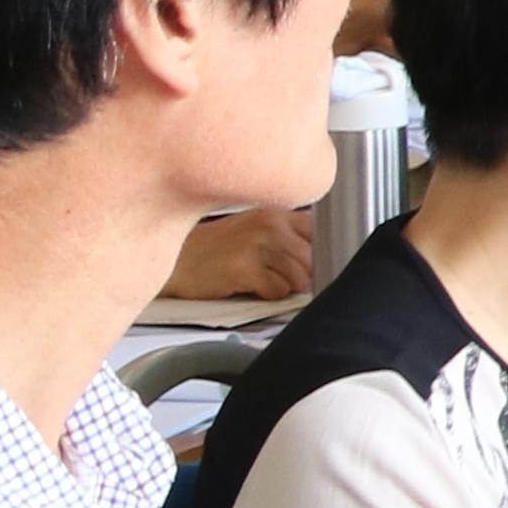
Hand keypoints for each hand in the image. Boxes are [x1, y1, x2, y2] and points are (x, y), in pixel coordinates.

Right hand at [168, 205, 318, 300]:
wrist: (177, 262)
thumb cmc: (217, 248)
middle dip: (305, 275)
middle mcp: (269, 224)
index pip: (322, 232)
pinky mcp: (243, 269)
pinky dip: (269, 294)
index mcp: (276, 212)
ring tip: (265, 280)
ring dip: (286, 286)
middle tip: (286, 278)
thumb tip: (331, 256)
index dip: (325, 253)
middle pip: (314, 258)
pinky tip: (252, 286)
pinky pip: (278, 291)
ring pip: (300, 277)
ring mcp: (256, 245)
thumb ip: (290, 236)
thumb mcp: (255, 229)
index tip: (320, 264)